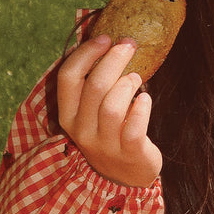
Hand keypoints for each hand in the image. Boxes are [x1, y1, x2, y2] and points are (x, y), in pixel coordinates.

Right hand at [57, 34, 162, 187]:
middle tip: (129, 45)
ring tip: (136, 78)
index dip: (85, 53)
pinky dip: (142, 108)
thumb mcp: (93, 112)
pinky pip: (134, 127)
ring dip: (127, 84)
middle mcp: (82, 130)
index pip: (68, 77)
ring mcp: (105, 144)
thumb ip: (93, 83)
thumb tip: (106, 40)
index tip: (105, 37)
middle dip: (114, 60)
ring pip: (112, 106)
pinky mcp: (130, 153)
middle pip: (94, 86)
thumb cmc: (111, 132)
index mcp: (68, 115)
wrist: (126, 175)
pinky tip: (145, 98)